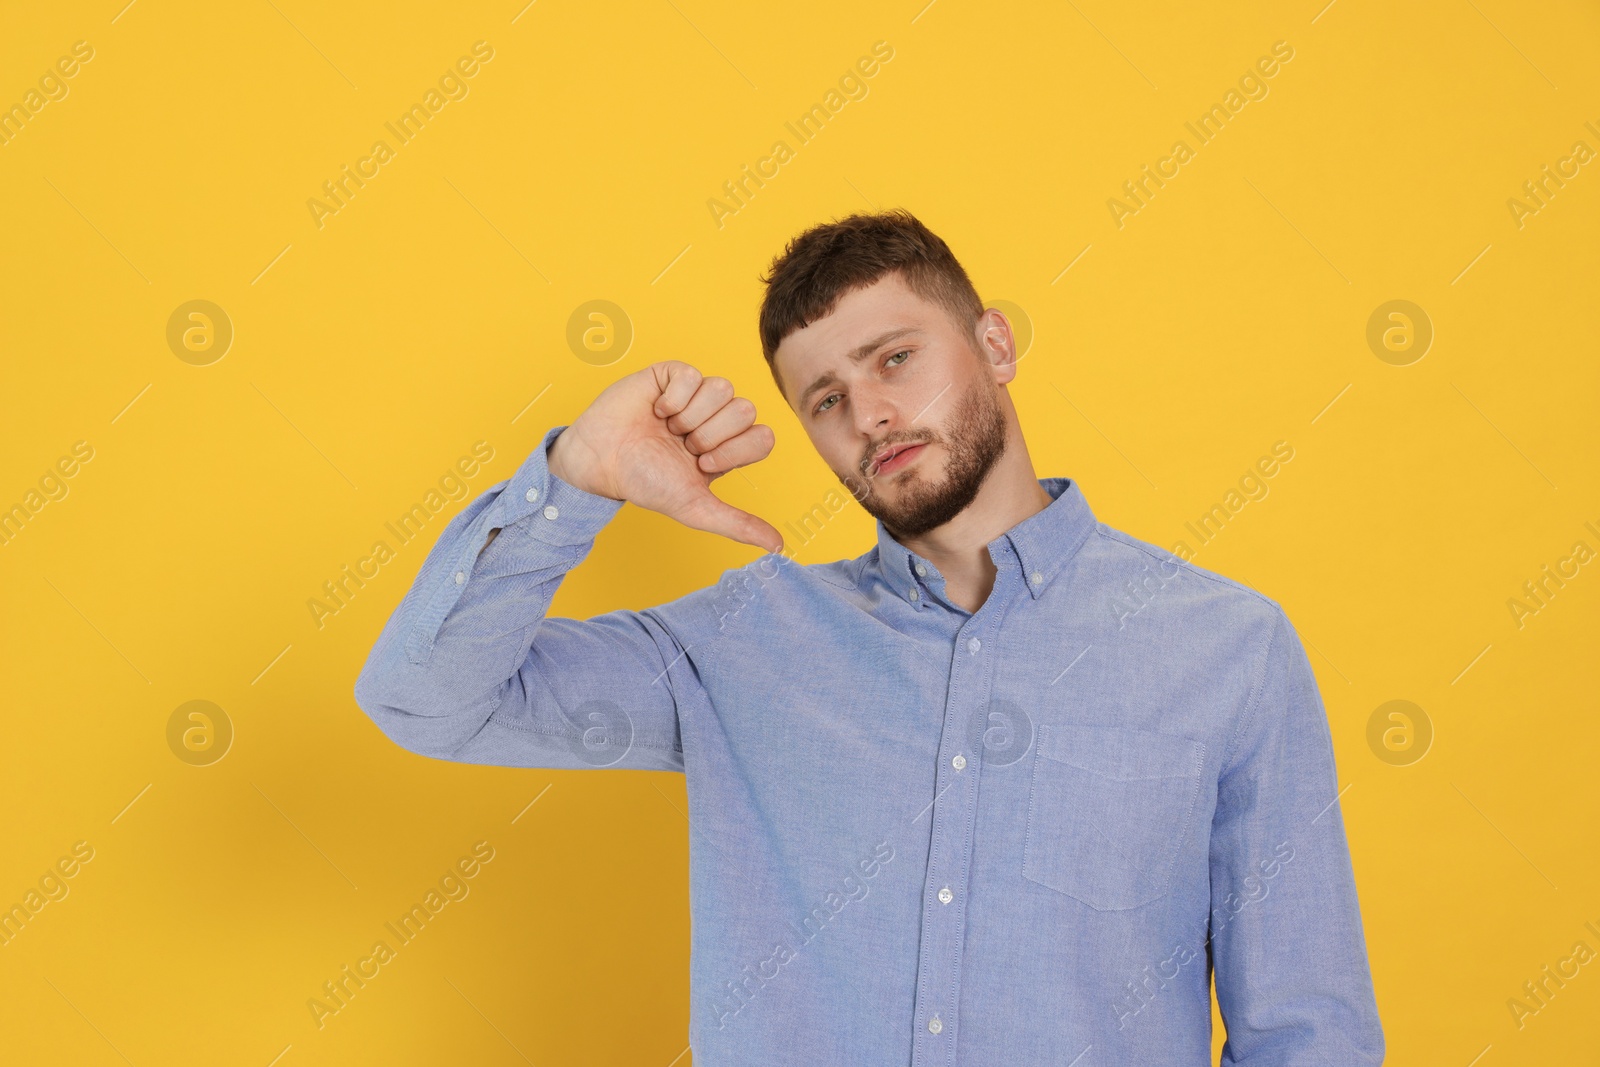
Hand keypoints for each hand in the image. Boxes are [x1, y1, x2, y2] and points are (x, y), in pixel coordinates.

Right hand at [546, 361, 782, 552]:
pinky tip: (657, 410)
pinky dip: (673, 398)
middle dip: (710, 435)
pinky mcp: (673, 374)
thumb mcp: (696, 508)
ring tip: (668, 429)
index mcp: (729, 446)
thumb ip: (738, 524)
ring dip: (690, 416)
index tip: (702, 465)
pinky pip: (693, 374)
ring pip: (722, 389)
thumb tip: (779, 547)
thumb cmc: (645, 483)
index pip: (763, 437)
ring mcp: (697, 393)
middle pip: (745, 410)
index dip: (734, 451)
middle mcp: (717, 417)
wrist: (602, 463)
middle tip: (682, 446)